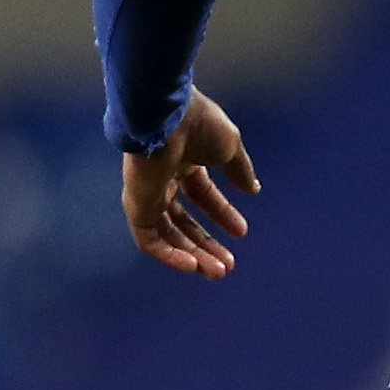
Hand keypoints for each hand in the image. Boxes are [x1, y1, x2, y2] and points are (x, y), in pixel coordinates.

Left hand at [121, 89, 259, 279]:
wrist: (166, 117)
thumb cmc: (199, 125)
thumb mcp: (229, 148)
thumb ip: (240, 170)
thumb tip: (253, 189)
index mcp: (184, 162)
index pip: (202, 195)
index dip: (222, 215)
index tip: (242, 232)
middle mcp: (163, 179)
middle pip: (184, 222)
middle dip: (207, 244)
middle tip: (228, 266)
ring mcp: (148, 194)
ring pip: (168, 235)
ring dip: (192, 255)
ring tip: (216, 272)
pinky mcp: (136, 206)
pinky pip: (149, 239)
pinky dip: (169, 255)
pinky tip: (193, 266)